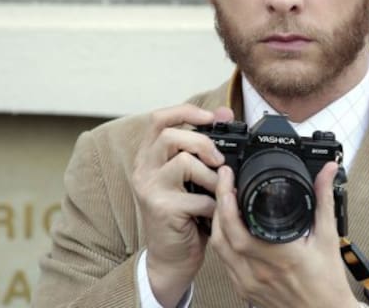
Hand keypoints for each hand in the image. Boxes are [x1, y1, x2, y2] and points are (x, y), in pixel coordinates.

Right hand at [131, 103, 233, 306]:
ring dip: (212, 176)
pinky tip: (212, 213)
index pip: (159, 119)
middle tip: (220, 160)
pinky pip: (199, 196)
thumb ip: (204, 144)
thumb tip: (225, 112)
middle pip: (170, 135)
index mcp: (149, 156)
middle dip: (203, 142)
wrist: (171, 257)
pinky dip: (214, 204)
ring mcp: (150, 190)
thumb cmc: (185, 213)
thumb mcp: (193, 175)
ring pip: (184, 162)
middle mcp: (144, 170)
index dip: (186, 111)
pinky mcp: (162, 210)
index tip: (212, 118)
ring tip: (216, 191)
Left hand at [210, 162, 359, 307]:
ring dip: (217, 224)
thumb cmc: (328, 283)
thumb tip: (326, 173)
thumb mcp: (329, 237)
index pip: (240, 229)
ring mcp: (250, 284)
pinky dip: (223, 243)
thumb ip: (323, 200)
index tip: (228, 182)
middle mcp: (261, 272)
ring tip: (223, 202)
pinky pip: (225, 264)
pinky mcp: (246, 291)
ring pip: (220, 250)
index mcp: (281, 256)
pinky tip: (228, 231)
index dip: (227, 204)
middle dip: (218, 206)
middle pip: (222, 237)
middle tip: (223, 184)